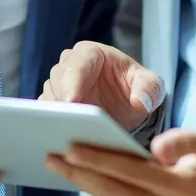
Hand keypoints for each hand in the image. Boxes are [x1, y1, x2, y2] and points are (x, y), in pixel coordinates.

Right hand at [39, 41, 164, 131]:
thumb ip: (149, 90)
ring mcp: (57, 88)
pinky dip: (49, 127)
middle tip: (66, 122)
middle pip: (57, 82)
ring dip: (54, 117)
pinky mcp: (53, 108)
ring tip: (62, 134)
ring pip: (48, 100)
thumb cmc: (136, 89)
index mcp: (89, 53)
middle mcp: (68, 67)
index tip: (72, 102)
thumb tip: (139, 103)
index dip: (72, 83)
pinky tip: (57, 141)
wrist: (126, 105)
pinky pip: (45, 117)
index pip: (77, 65)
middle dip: (61, 102)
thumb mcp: (151, 86)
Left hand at [46, 124, 195, 195]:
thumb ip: (189, 140)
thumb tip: (156, 146)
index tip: (70, 146)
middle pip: (114, 189)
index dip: (97, 159)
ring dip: (86, 185)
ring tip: (60, 168)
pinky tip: (87, 182)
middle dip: (80, 173)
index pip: (129, 171)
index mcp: (182, 186)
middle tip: (50, 156)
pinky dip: (104, 195)